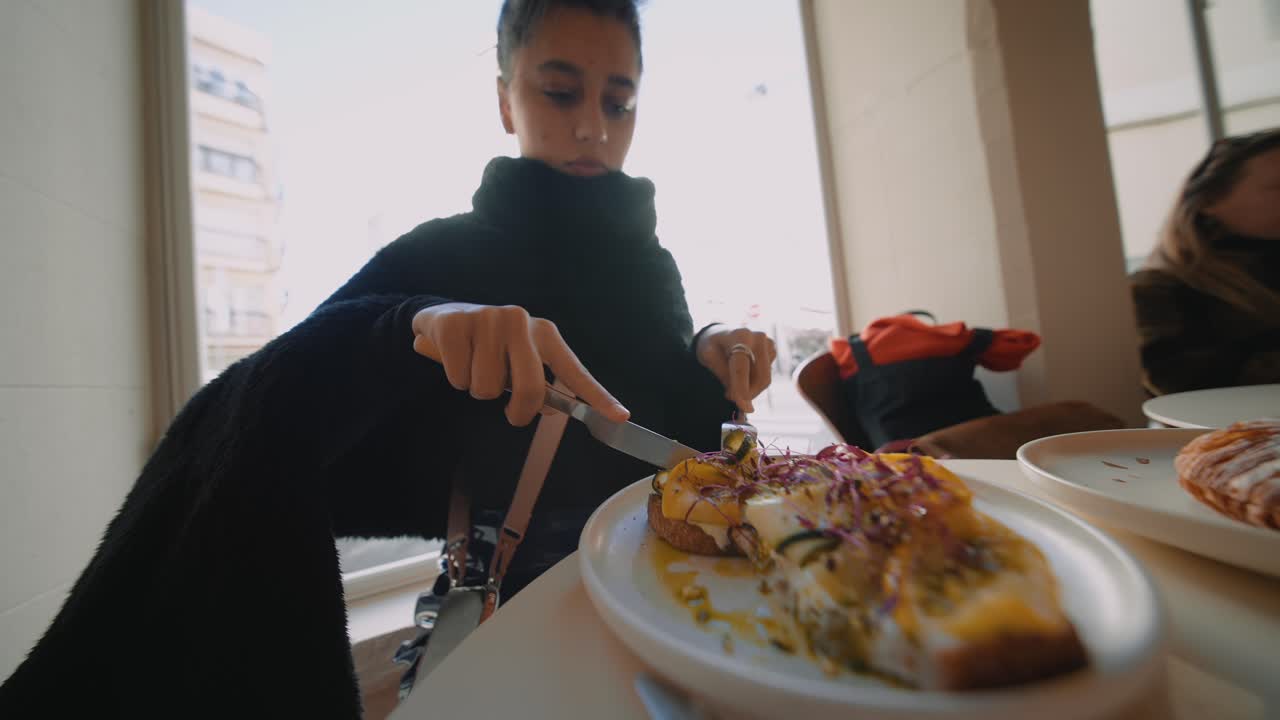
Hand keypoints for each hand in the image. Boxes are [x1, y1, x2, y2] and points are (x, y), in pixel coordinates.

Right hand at [411, 302, 628, 426]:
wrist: (445, 317)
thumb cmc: (490, 347)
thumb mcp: (518, 360)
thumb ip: (537, 383)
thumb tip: (548, 409)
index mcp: (543, 333)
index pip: (574, 370)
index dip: (598, 396)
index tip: (621, 417)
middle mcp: (519, 321)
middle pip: (530, 388)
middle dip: (519, 412)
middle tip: (512, 414)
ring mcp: (487, 319)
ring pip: (487, 388)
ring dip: (477, 389)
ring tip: (474, 367)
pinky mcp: (455, 324)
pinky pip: (459, 378)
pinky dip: (456, 379)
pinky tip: (455, 359)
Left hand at [695, 325, 776, 413]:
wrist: (720, 334)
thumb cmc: (712, 347)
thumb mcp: (709, 358)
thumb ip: (723, 376)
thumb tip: (739, 399)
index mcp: (739, 336)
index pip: (742, 367)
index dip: (741, 389)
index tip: (742, 407)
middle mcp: (758, 338)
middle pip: (761, 377)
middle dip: (747, 394)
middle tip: (729, 397)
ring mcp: (768, 343)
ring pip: (765, 380)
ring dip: (750, 389)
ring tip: (733, 384)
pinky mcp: (772, 350)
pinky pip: (766, 375)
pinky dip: (754, 381)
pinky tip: (744, 374)